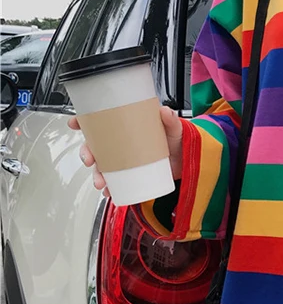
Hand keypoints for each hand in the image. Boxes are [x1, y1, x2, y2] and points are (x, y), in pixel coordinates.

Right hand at [68, 106, 183, 195]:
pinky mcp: (130, 174)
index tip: (75, 124)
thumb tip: (165, 111)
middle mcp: (121, 143)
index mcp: (126, 127)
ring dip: (96, 175)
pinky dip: (110, 188)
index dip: (83, 121)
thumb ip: (171, 120)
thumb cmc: (176, 141)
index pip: (99, 121)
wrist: (187, 162)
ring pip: (101, 166)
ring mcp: (124, 160)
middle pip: (94, 146)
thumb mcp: (174, 128)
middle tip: (89, 160)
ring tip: (101, 182)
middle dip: (86, 153)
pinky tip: (110, 192)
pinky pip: (115, 182)